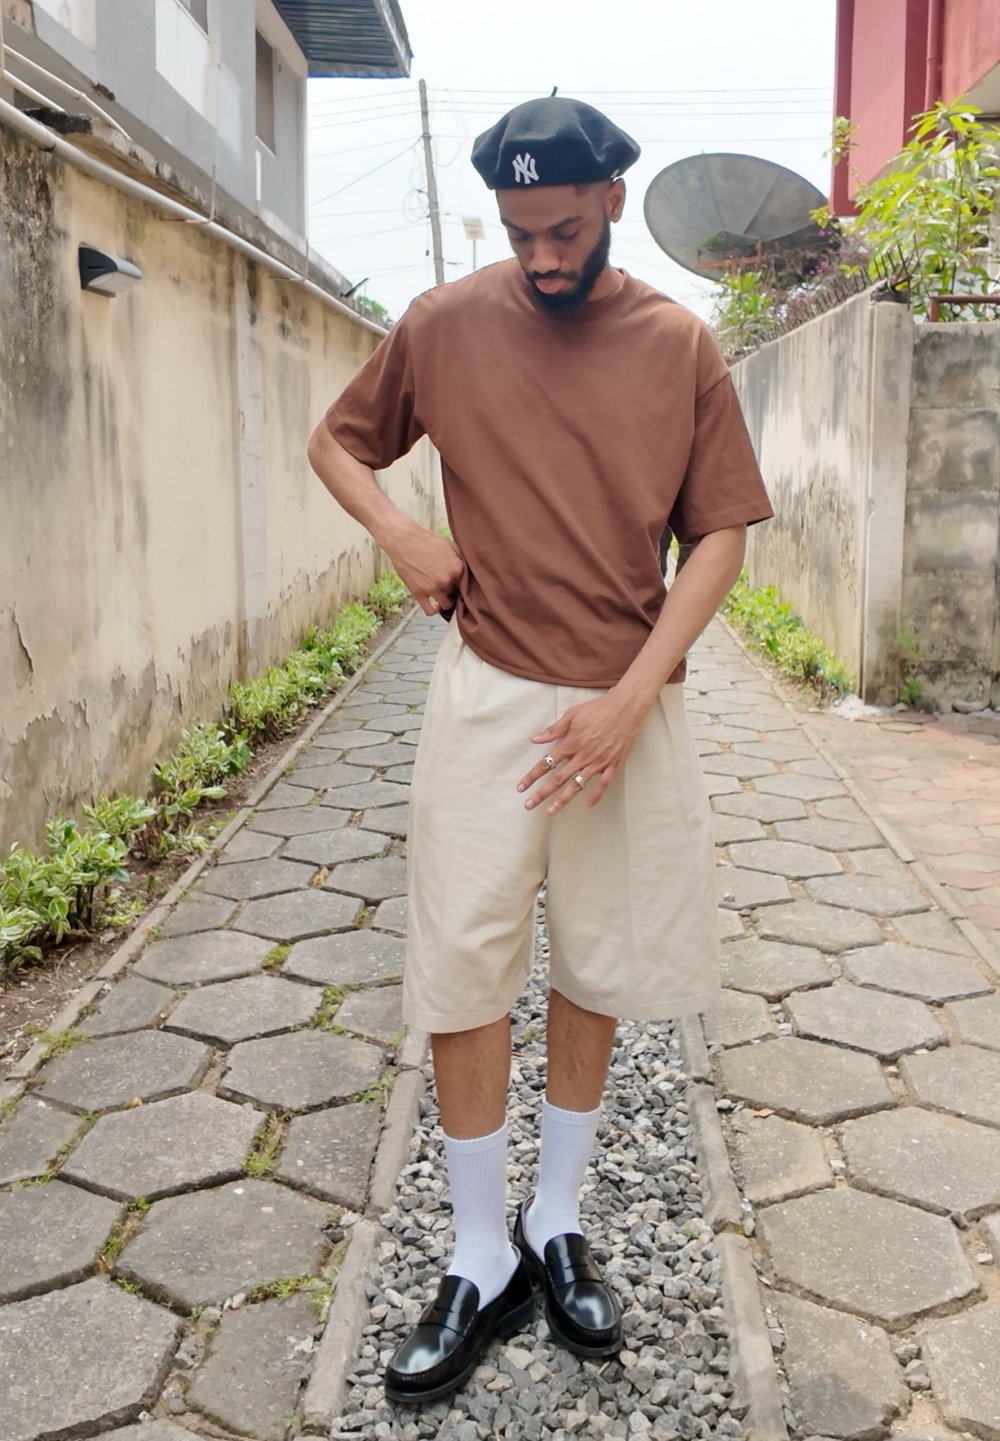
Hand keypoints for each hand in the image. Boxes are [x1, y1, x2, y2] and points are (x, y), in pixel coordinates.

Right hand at [383, 519, 464, 616]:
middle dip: (453, 590)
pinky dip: (434, 610)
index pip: (466, 582)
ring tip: (442, 594)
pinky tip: (435, 605)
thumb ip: (460, 558)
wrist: (403, 540)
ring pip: (446, 604)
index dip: (460, 581)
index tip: (456, 580)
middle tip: (447, 585)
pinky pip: (430, 610)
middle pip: (456, 593)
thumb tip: (467, 568)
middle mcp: (446, 579)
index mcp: (457, 567)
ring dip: (445, 600)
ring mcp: (432, 588)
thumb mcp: (449, 544)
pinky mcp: (419, 593)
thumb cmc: (425, 540)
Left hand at [516, 691, 647, 814]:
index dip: (532, 776)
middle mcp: (582, 756)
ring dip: (563, 800)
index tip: (521, 787)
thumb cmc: (598, 708)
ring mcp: (599, 762)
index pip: (546, 763)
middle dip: (542, 793)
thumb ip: (554, 730)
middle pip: (558, 779)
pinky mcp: (614, 764)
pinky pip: (604, 784)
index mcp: (571, 744)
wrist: (626, 708)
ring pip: (577, 785)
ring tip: (551, 811)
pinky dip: (597, 795)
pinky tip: (589, 804)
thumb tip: (535, 739)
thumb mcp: (573, 714)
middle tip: (529, 805)